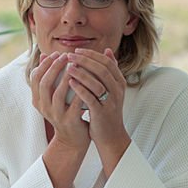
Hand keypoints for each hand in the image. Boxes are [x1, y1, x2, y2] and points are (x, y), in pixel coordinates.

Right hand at [31, 52, 90, 155]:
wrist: (72, 139)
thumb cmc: (64, 112)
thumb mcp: (53, 96)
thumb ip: (49, 78)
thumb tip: (45, 55)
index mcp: (38, 101)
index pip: (35, 78)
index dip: (44, 64)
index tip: (56, 54)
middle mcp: (44, 108)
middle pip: (44, 84)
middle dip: (54, 67)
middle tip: (65, 56)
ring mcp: (56, 116)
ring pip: (58, 93)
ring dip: (66, 77)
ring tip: (75, 65)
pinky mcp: (70, 121)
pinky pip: (74, 103)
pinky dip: (80, 90)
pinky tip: (86, 80)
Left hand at [65, 48, 130, 171]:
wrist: (111, 136)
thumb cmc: (106, 111)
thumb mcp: (111, 89)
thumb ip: (109, 72)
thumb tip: (107, 50)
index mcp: (119, 82)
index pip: (107, 62)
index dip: (92, 54)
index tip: (77, 50)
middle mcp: (117, 90)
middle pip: (102, 69)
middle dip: (85, 60)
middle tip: (70, 55)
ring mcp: (110, 102)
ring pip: (97, 82)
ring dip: (82, 73)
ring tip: (68, 66)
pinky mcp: (102, 113)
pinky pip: (90, 98)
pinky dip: (80, 89)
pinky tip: (70, 83)